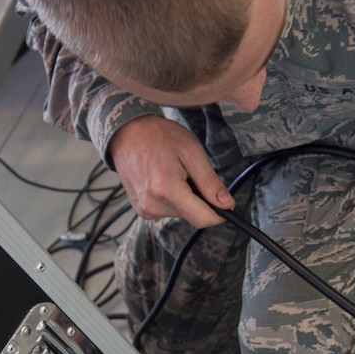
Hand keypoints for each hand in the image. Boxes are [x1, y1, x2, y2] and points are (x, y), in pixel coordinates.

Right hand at [107, 116, 234, 227]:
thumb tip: (227, 204)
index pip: (203, 219)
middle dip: (200, 201)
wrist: (127, 134)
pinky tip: (165, 181)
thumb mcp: (192, 152)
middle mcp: (153, 205)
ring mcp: (145, 209)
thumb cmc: (159, 137)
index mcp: (167, 190)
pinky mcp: (141, 210)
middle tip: (190, 175)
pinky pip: (168, 211)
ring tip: (175, 174)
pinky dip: (174, 200)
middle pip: (193, 217)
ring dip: (186, 199)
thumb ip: (210, 182)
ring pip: (182, 215)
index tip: (224, 202)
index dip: (219, 213)